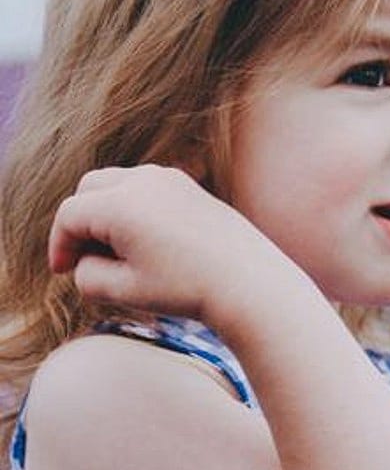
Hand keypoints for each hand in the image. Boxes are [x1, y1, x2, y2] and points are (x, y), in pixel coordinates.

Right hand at [48, 164, 283, 326]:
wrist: (249, 282)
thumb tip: (82, 263)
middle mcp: (143, 181)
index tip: (63, 272)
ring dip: (105, 212)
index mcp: (120, 204)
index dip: (60, 245)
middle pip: (89, 189)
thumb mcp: (125, 291)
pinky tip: (145, 242)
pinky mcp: (188, 185)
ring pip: (116, 183)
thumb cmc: (186, 289)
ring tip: (117, 254)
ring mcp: (169, 178)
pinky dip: (132, 206)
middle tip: (86, 260)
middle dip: (80, 222)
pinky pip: (145, 186)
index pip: (69, 215)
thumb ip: (88, 277)